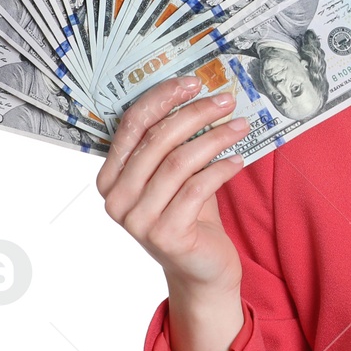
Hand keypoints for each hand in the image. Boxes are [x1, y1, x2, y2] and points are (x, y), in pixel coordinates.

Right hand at [96, 75, 248, 299]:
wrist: (200, 269)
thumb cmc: (188, 214)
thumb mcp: (174, 176)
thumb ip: (172, 144)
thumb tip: (199, 95)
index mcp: (110, 178)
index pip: (131, 126)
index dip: (162, 99)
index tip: (193, 82)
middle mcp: (116, 200)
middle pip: (157, 140)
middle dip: (195, 114)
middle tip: (226, 100)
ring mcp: (138, 220)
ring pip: (180, 162)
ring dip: (215, 138)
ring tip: (240, 126)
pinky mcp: (165, 235)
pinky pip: (198, 189)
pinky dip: (221, 169)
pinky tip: (238, 160)